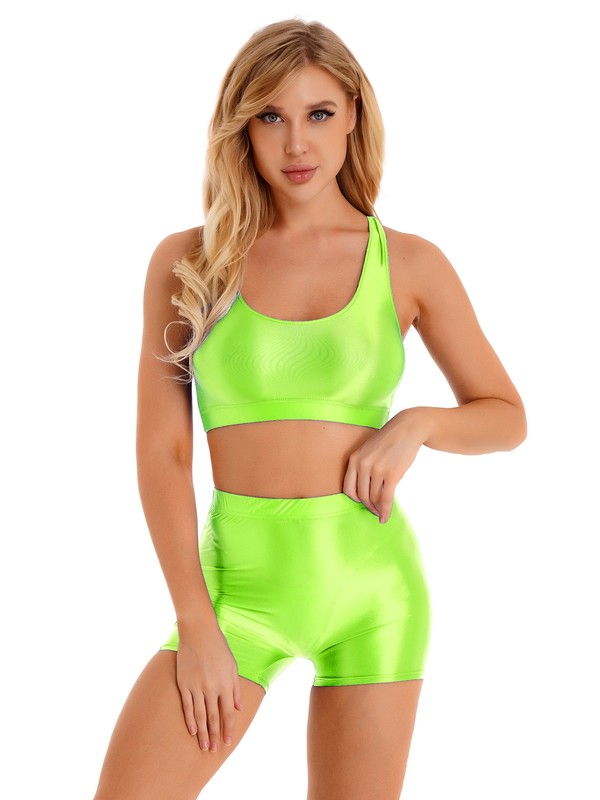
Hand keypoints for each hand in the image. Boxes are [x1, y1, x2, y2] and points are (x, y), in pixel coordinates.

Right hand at [176, 624, 244, 751]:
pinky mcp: (184, 683)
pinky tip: (192, 731)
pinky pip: (187, 705)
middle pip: (214, 717)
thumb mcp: (232, 666)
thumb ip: (235, 688)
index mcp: (225, 683)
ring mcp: (197, 686)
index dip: (228, 729)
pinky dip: (189, 720)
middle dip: (215, 735)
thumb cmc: (218, 647)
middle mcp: (212, 687)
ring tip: (204, 746)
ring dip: (203, 733)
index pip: (228, 713)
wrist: (199, 632)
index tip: (228, 742)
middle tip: (215, 750)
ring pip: (200, 715)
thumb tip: (239, 708)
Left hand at [342, 408, 429, 522]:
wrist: (407, 429)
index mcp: (354, 459)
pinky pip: (385, 499)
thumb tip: (365, 493)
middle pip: (362, 495)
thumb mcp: (368, 451)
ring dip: (377, 509)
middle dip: (368, 506)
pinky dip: (385, 511)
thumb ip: (363, 468)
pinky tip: (385, 517)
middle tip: (374, 511)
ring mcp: (377, 470)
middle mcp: (363, 465)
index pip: (348, 488)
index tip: (362, 502)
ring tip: (381, 512)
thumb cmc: (389, 441)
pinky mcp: (391, 474)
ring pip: (374, 498)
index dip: (355, 499)